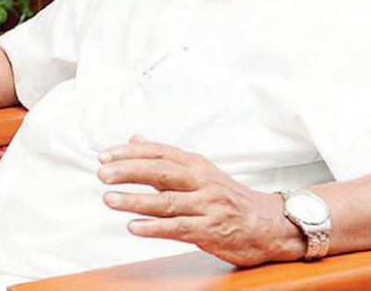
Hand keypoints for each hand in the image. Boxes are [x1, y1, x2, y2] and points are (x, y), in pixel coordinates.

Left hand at [97, 136, 305, 266]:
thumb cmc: (228, 197)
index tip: (105, 155)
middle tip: (102, 173)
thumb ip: (164, 159)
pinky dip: (155, 228)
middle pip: (161, 172)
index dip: (131, 153)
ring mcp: (207, 206)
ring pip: (167, 201)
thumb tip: (134, 140)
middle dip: (129, 171)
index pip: (160, 153)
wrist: (268, 223)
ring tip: (109, 199)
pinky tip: (134, 227)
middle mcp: (202, 181)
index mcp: (197, 165)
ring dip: (136, 200)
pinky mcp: (211, 230)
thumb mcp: (199, 171)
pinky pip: (179, 228)